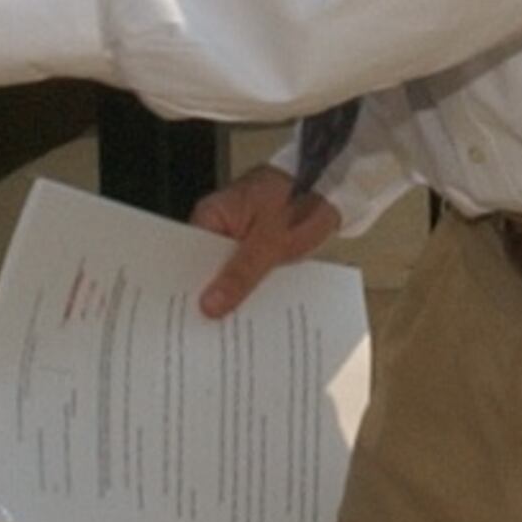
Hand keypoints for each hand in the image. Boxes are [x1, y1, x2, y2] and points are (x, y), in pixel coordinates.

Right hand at [192, 163, 340, 318]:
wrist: (333, 186)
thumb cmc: (301, 201)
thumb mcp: (271, 243)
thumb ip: (240, 274)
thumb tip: (209, 305)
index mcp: (212, 215)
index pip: (187, 257)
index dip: (189, 288)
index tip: (189, 319)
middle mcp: (218, 225)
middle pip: (206, 267)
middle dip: (211, 297)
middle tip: (212, 335)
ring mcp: (237, 235)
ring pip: (227, 272)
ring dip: (233, 295)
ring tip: (234, 331)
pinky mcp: (254, 244)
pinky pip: (245, 269)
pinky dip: (250, 286)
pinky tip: (255, 312)